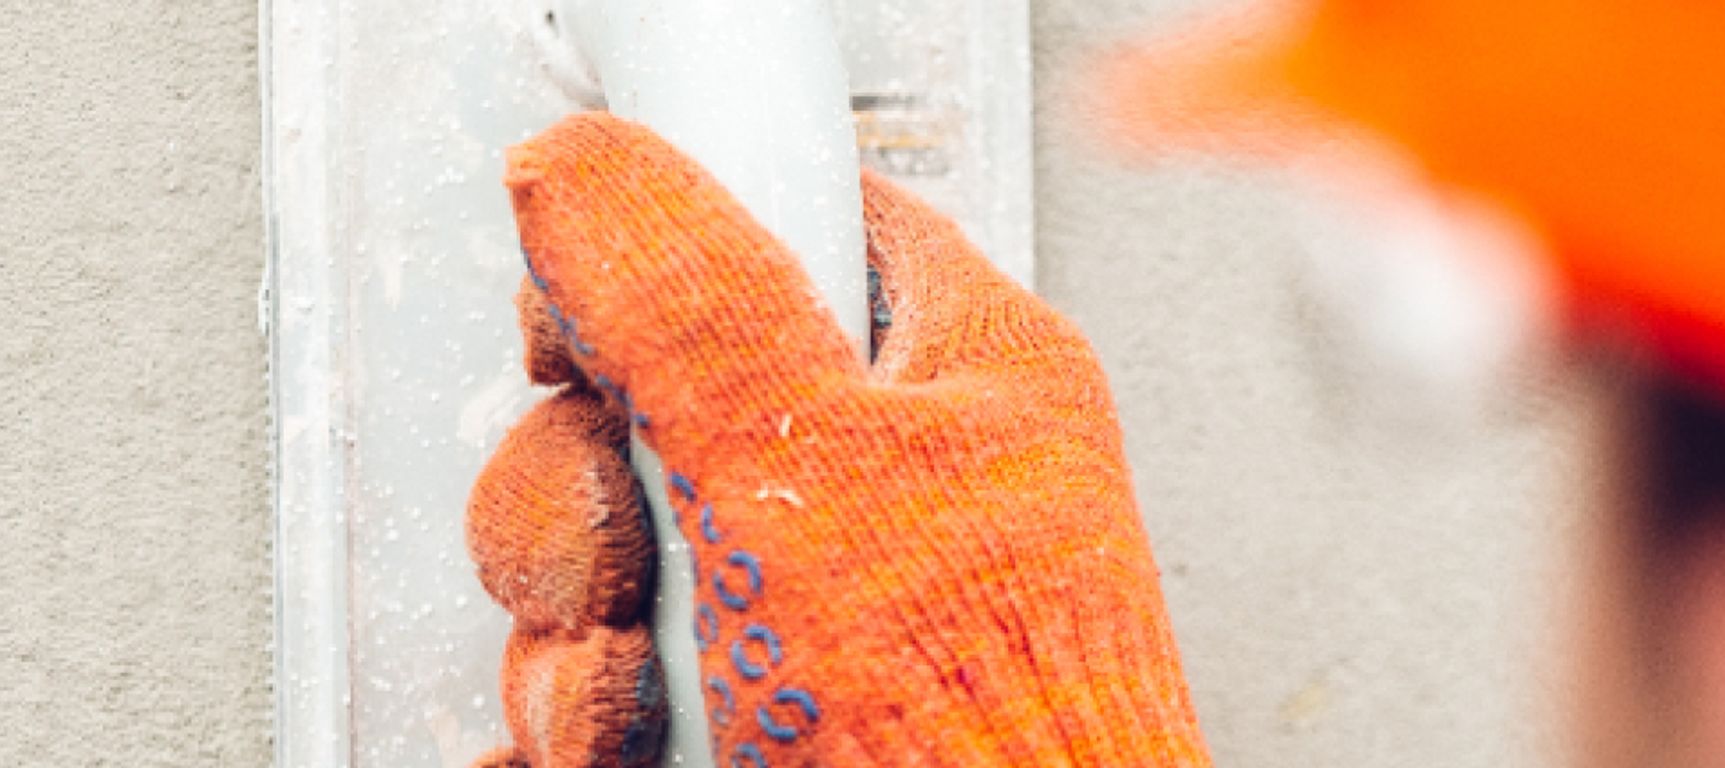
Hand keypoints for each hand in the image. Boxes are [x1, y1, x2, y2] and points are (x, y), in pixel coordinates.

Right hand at [464, 112, 1211, 766]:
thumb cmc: (981, 741)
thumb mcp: (815, 475)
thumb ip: (696, 303)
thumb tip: (594, 171)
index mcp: (961, 371)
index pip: (791, 224)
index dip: (658, 263)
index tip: (587, 343)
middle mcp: (900, 479)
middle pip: (655, 399)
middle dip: (583, 500)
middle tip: (621, 566)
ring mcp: (832, 600)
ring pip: (622, 549)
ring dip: (577, 636)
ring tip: (632, 699)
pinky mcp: (772, 699)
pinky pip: (628, 660)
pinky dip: (591, 713)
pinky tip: (619, 744)